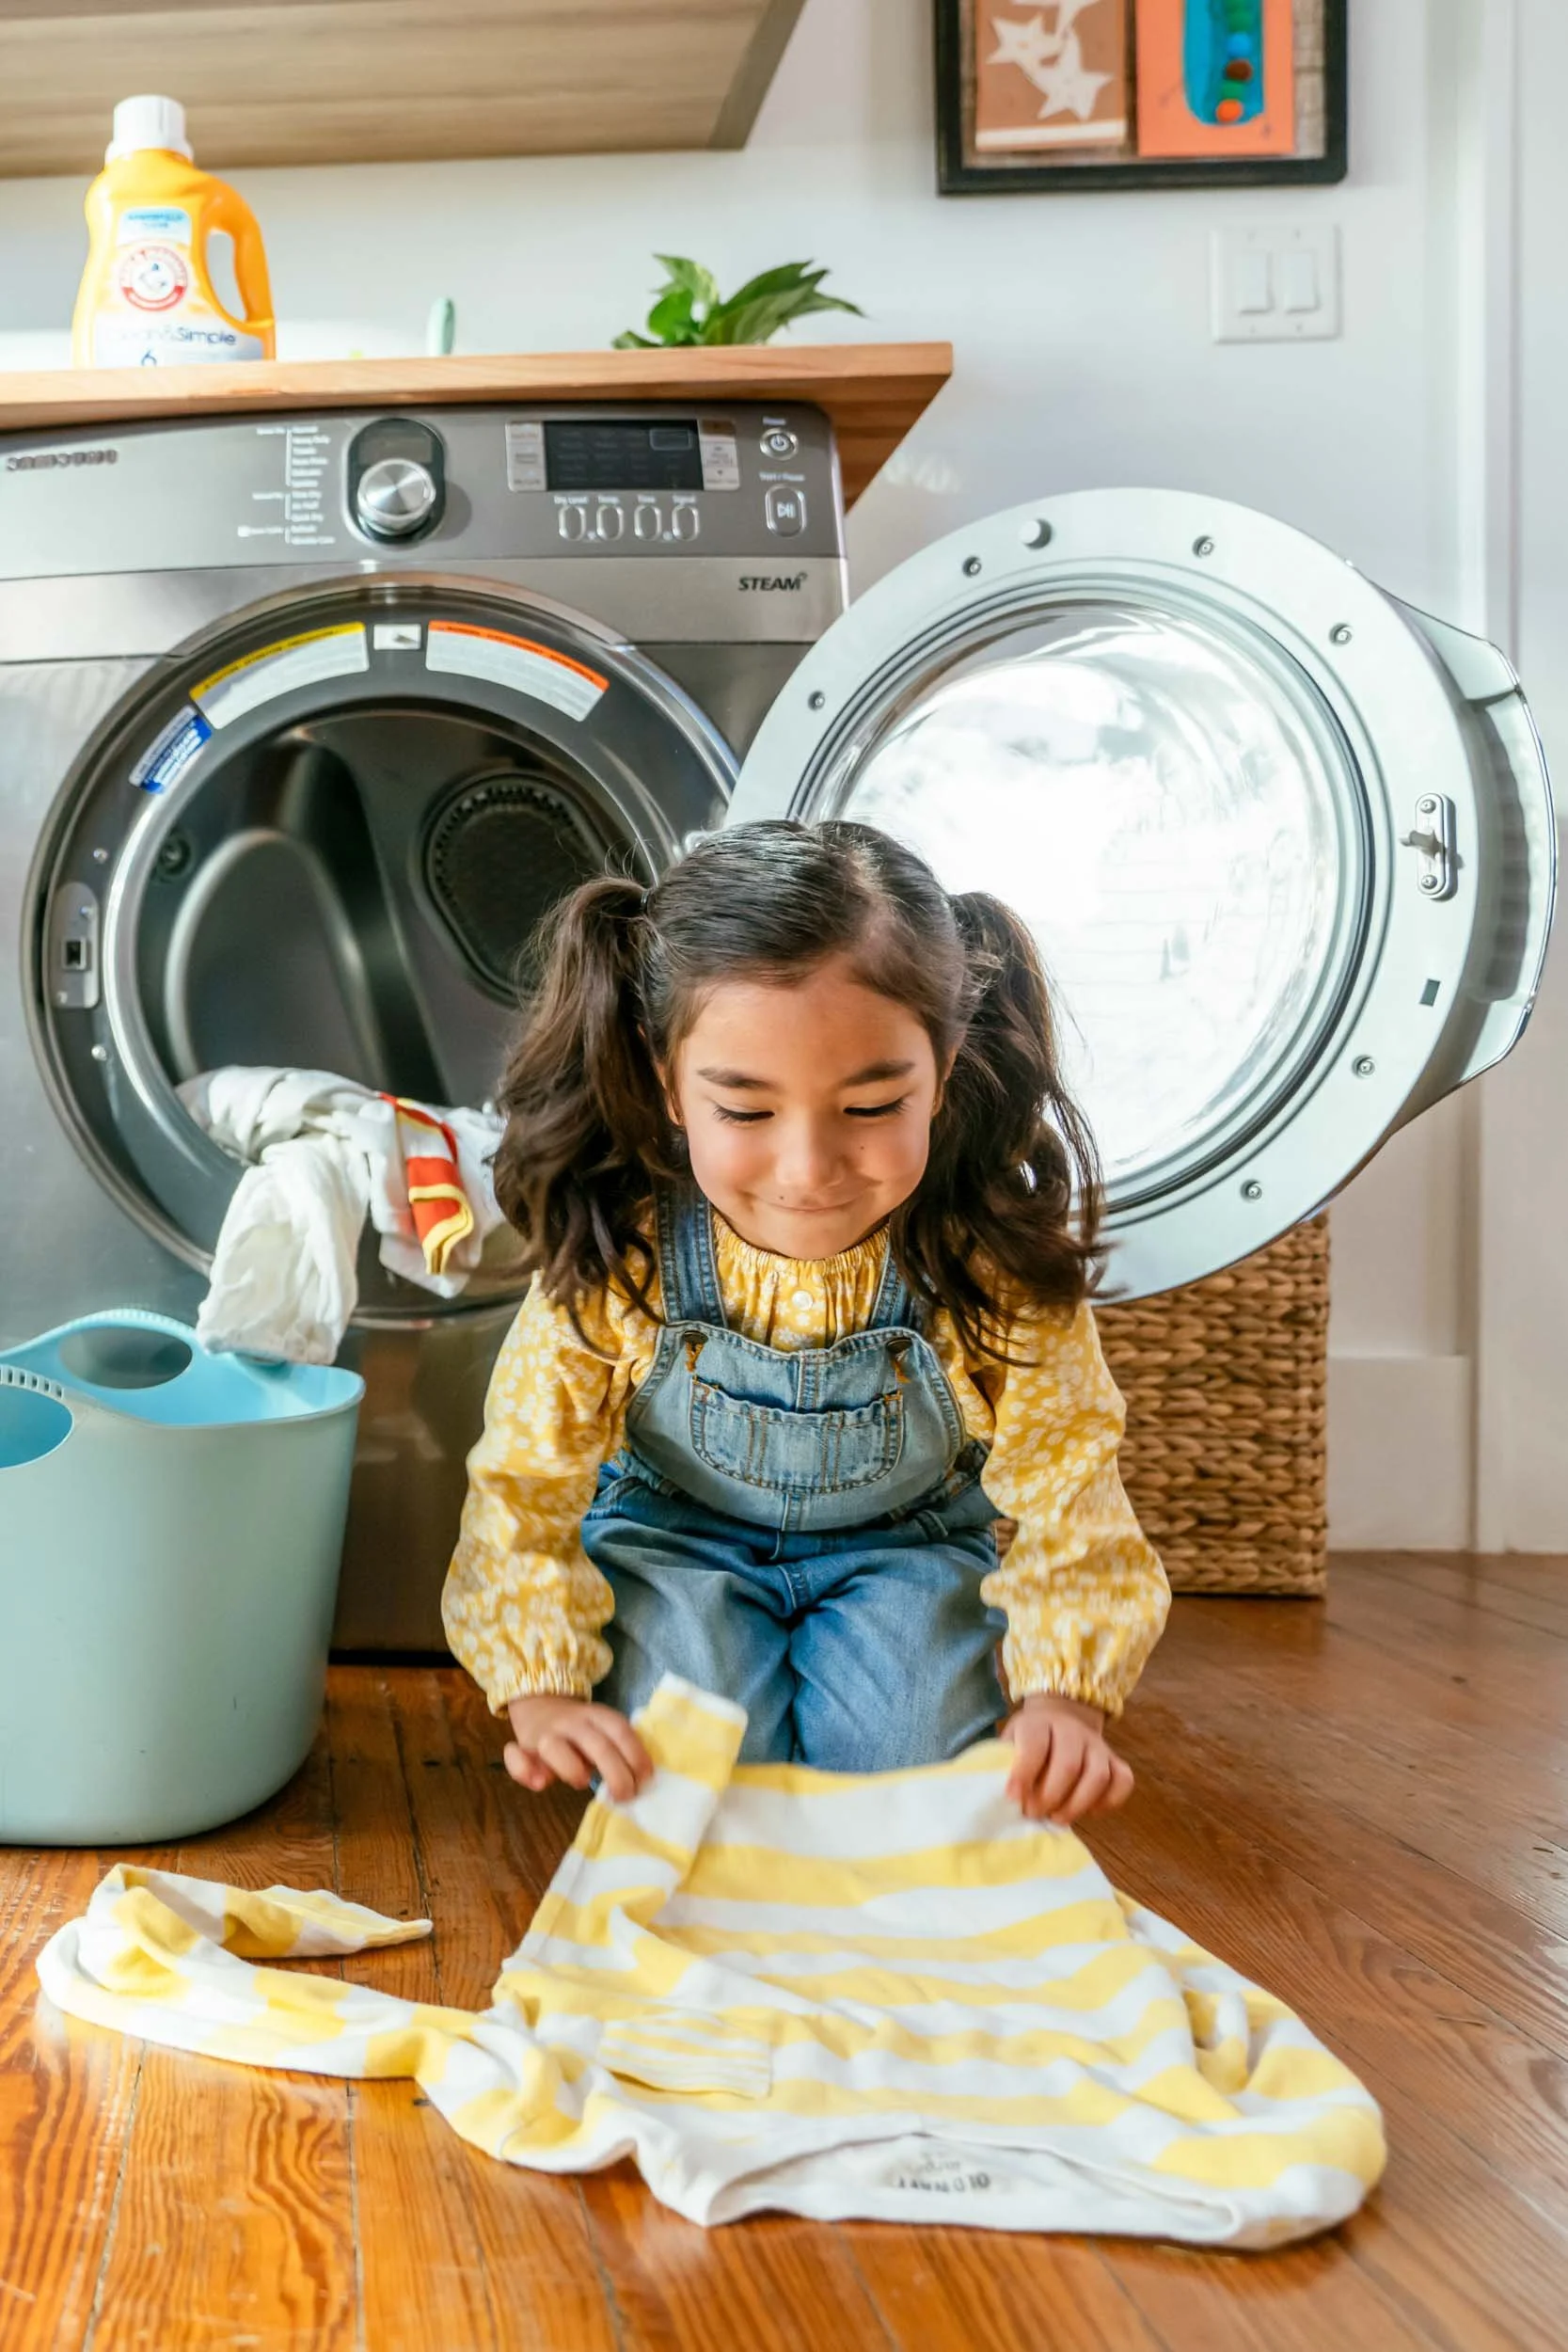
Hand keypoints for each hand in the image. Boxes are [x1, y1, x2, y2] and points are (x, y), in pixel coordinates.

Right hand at [504, 1694, 652, 1803]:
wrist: (540, 1704)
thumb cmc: (581, 1730)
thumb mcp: (603, 1728)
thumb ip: (619, 1747)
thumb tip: (643, 1778)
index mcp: (597, 1716)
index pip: (621, 1732)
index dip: (636, 1757)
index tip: (645, 1780)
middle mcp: (572, 1723)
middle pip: (597, 1746)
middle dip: (616, 1774)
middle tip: (624, 1795)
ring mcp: (546, 1735)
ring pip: (555, 1747)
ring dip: (572, 1769)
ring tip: (581, 1781)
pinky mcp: (522, 1748)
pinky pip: (516, 1758)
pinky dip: (524, 1771)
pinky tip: (540, 1783)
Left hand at [1001, 1693, 1133, 1825]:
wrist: (1060, 1719)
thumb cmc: (1027, 1742)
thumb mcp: (1009, 1743)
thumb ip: (1004, 1766)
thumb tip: (992, 1798)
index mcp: (1039, 1723)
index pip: (1035, 1744)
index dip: (1023, 1772)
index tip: (1012, 1798)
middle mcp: (1072, 1730)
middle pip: (1069, 1764)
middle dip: (1050, 1796)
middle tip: (1034, 1814)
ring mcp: (1097, 1745)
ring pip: (1098, 1775)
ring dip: (1077, 1804)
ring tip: (1057, 1818)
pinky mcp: (1116, 1760)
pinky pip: (1123, 1781)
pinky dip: (1108, 1802)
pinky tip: (1089, 1811)